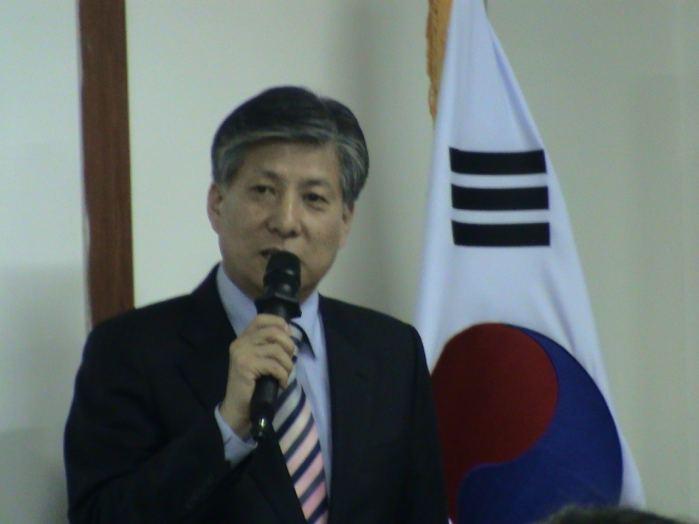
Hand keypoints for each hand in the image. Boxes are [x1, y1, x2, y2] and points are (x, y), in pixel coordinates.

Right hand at [219, 314, 295, 436]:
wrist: (237, 407)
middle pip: (273, 332)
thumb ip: (268, 346)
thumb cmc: (252, 384)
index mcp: (243, 338)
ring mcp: (242, 353)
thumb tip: (290, 334)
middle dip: (288, 345)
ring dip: (287, 364)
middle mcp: (240, 342)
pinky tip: (282, 384)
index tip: (289, 335)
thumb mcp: (260, 360)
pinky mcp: (245, 366)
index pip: (261, 319)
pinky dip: (283, 375)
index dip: (279, 323)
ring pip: (276, 350)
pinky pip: (274, 366)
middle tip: (290, 359)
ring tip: (286, 374)